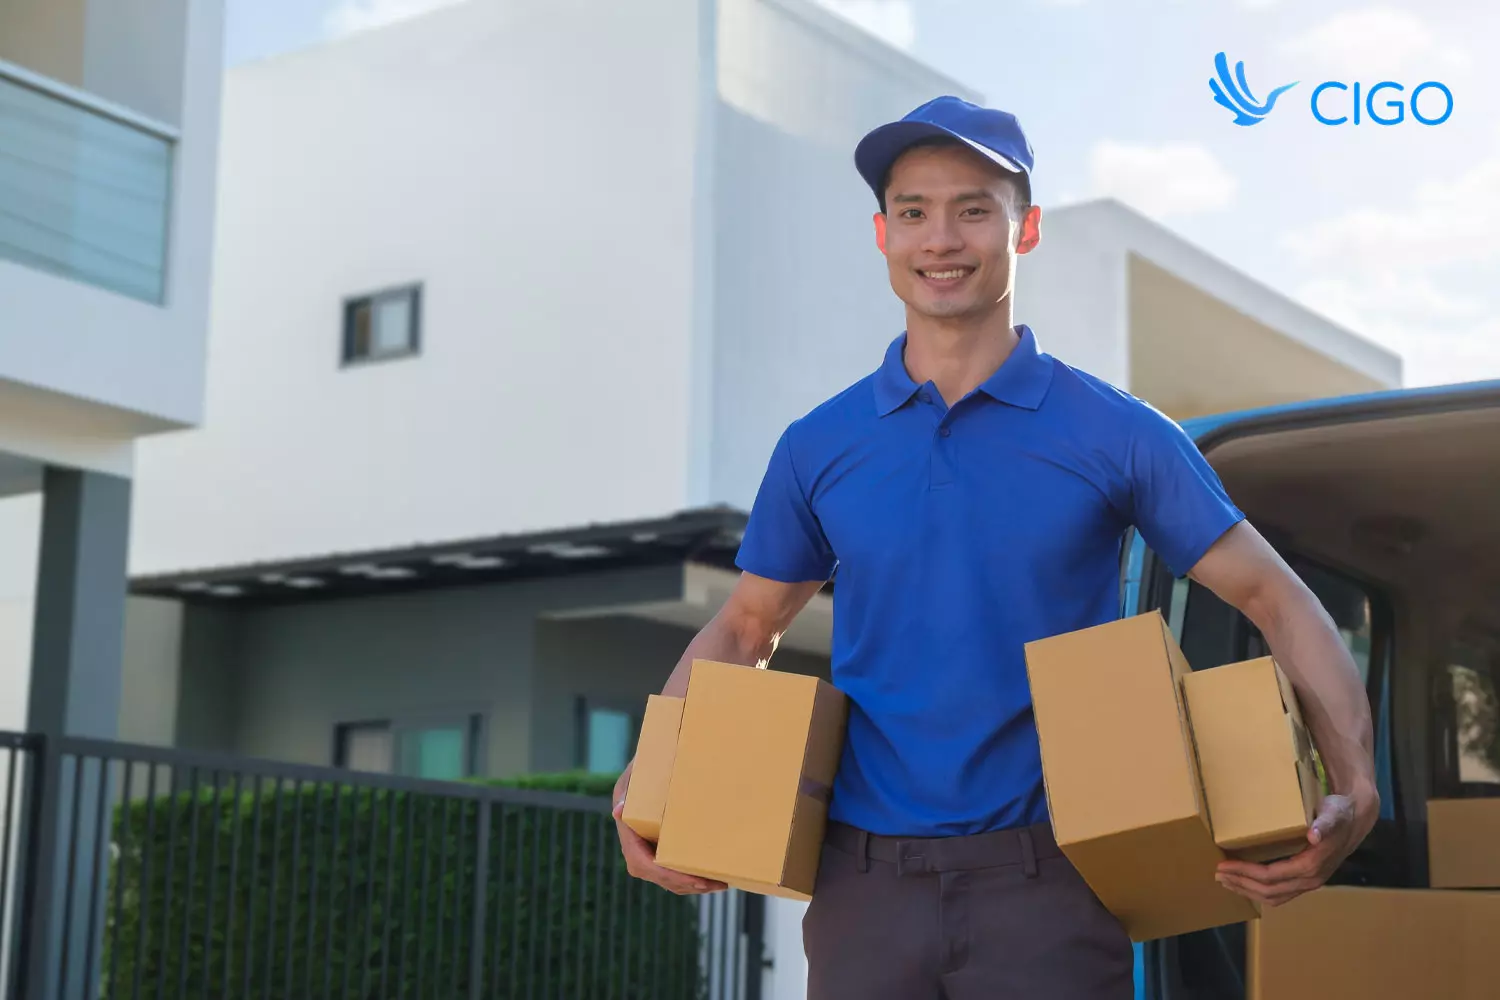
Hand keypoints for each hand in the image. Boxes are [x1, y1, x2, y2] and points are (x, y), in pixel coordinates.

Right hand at [611, 773, 725, 895]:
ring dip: (692, 885)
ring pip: (666, 878)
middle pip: (657, 875)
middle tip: (713, 884)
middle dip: (684, 883)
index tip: (691, 880)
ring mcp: (647, 849)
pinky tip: (713, 876)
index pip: (641, 863)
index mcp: (627, 828)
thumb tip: (618, 811)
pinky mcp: (661, 849)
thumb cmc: (648, 763)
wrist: (653, 762)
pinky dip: (692, 878)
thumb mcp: (637, 771)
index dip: (666, 875)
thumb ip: (630, 788)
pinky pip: (673, 871)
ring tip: (720, 883)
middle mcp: (634, 844)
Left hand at [1215, 785, 1377, 907]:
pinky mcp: (1307, 881)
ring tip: (1226, 881)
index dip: (1245, 873)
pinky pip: (1281, 893)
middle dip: (1241, 884)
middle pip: (1269, 891)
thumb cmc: (1339, 813)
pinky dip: (1260, 891)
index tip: (1223, 865)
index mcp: (1311, 866)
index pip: (1271, 876)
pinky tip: (1245, 882)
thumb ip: (1324, 823)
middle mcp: (1311, 880)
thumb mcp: (1333, 813)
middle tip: (1217, 874)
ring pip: (1274, 897)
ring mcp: (1309, 883)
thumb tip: (1314, 835)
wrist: (1355, 820)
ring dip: (1248, 890)